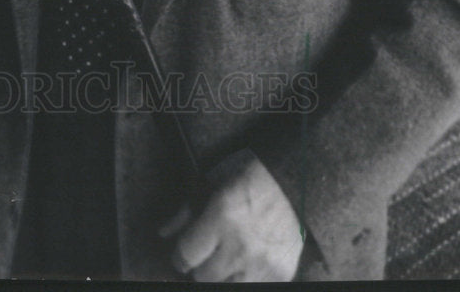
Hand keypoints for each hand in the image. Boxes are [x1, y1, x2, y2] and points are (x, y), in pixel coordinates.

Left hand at [159, 150, 303, 281]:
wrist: (296, 185)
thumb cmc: (250, 178)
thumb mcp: (213, 183)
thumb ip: (186, 211)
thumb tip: (163, 233)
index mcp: (222, 216)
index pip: (186, 256)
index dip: (180, 256)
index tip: (183, 254)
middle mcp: (240, 245)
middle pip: (203, 276)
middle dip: (201, 265)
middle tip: (208, 253)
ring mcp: (262, 264)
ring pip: (225, 287)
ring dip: (222, 276)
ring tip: (226, 260)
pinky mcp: (280, 276)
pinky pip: (252, 289)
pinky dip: (245, 279)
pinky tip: (246, 265)